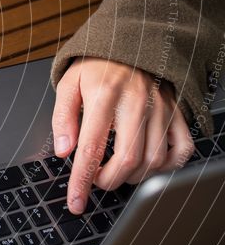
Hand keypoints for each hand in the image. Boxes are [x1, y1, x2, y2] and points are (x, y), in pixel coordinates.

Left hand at [52, 58, 193, 214]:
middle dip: (107, 182)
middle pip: (128, 160)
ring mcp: (161, 109)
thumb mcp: (68, 84)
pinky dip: (167, 166)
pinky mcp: (177, 112)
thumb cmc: (96, 66)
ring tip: (116, 171)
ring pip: (154, 160)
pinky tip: (147, 165)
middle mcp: (136, 103)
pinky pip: (182, 149)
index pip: (91, 147)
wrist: (130, 42)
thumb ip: (62, 117)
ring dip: (132, 177)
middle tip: (95, 181)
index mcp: (104, 95)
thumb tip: (63, 150)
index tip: (75, 203)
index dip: (82, 180)